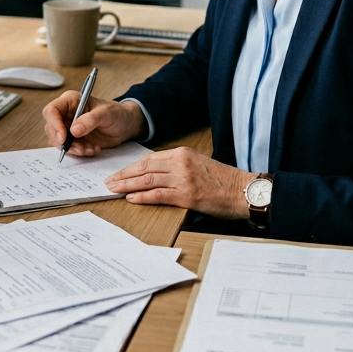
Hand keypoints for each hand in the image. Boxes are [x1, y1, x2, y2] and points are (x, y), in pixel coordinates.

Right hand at [42, 92, 145, 156]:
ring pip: (58, 141)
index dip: (54, 124)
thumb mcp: (106, 114)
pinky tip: (93, 149)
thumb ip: (90, 120)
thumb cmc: (116, 113)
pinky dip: (80, 152)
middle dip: (64, 142)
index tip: (64, 138)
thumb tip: (73, 130)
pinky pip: (69, 149)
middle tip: (80, 149)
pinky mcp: (73, 139)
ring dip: (73, 149)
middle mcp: (65, 113)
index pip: (52, 111)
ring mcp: (68, 127)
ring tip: (90, 149)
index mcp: (70, 101)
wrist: (124, 125)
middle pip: (51, 128)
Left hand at [105, 147, 255, 218]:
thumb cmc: (223, 180)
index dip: (131, 167)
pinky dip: (142, 197)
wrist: (243, 190)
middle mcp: (181, 163)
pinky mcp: (187, 195)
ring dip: (128, 186)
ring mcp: (183, 179)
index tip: (119, 173)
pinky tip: (131, 198)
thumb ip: (177, 166)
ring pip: (147, 181)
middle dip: (124, 176)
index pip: (149, 158)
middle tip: (109, 182)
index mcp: (182, 153)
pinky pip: (158, 195)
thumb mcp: (198, 164)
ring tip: (114, 190)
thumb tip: (154, 175)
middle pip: (144, 168)